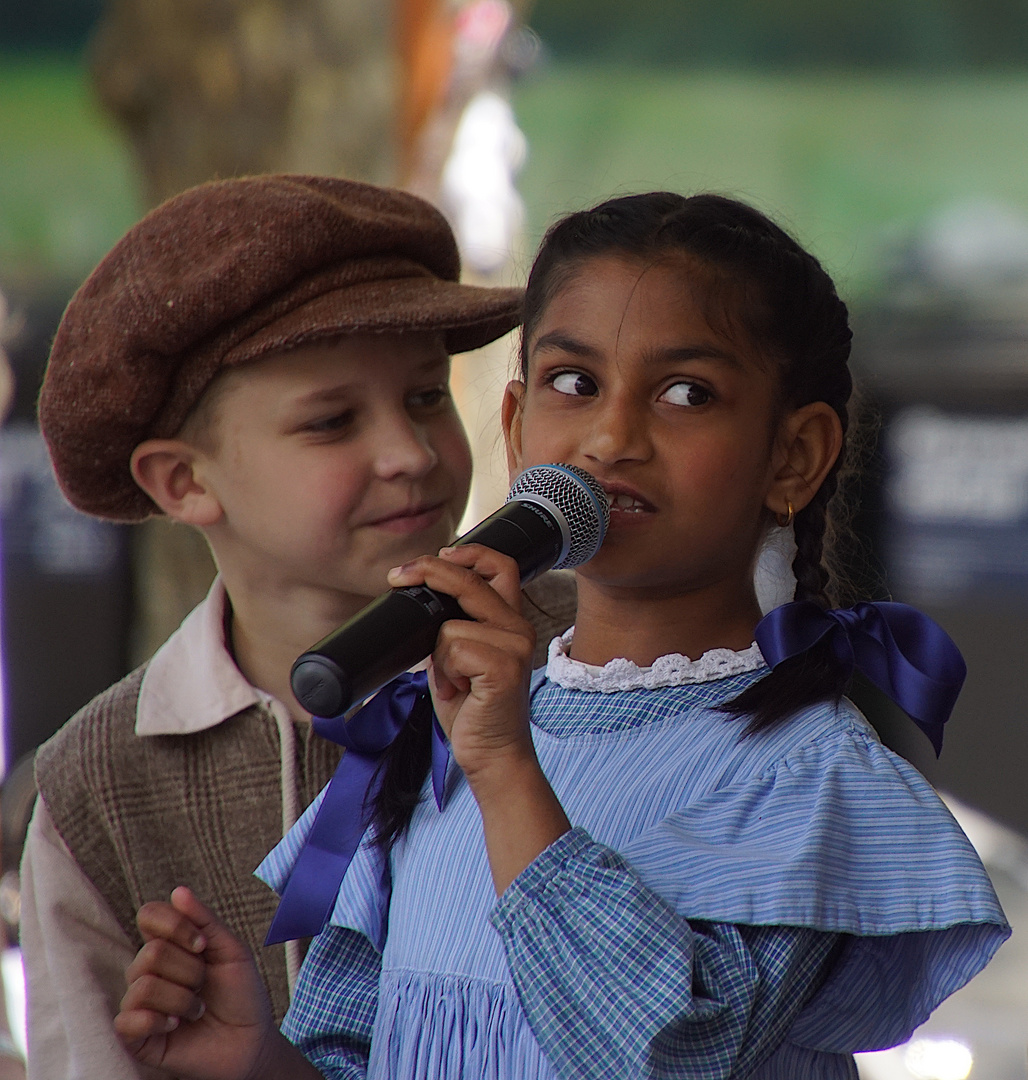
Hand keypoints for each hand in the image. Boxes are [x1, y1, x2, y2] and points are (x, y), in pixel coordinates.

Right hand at [115, 887, 275, 1079]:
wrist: (250, 1042)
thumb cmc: (241, 995)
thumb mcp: (232, 951)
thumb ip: (205, 921)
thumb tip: (178, 891)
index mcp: (170, 944)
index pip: (149, 915)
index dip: (175, 925)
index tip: (202, 945)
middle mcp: (149, 970)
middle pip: (151, 952)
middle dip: (190, 970)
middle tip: (204, 985)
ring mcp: (140, 1003)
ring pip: (144, 985)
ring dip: (182, 999)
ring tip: (196, 1010)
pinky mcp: (135, 1037)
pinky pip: (127, 1020)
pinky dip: (158, 1020)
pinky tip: (176, 1026)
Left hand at [388, 545, 535, 783]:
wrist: (492, 755)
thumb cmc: (473, 709)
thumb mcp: (458, 658)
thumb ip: (451, 628)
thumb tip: (418, 600)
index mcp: (510, 621)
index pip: (500, 565)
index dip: (469, 551)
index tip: (437, 556)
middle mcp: (519, 627)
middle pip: (470, 580)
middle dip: (428, 572)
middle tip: (397, 577)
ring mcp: (515, 646)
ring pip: (449, 624)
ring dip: (437, 655)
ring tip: (452, 682)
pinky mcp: (504, 667)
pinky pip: (452, 648)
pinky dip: (445, 672)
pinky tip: (458, 691)